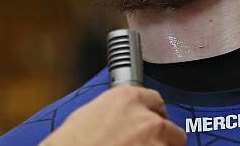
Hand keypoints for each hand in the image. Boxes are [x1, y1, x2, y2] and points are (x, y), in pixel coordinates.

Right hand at [40, 86, 185, 145]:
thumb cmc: (70, 143)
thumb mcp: (89, 114)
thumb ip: (114, 112)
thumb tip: (118, 119)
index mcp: (128, 99)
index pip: (155, 101)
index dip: (152, 114)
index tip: (151, 122)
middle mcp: (146, 118)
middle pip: (169, 126)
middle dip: (161, 136)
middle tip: (146, 145)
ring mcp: (154, 142)